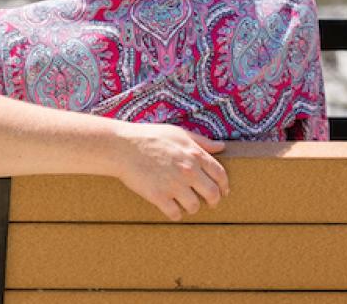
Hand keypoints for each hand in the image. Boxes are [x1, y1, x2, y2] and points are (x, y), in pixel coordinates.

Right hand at [112, 123, 228, 219]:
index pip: (220, 175)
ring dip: (192, 207)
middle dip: (213, 201)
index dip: (224, 186)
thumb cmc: (149, 136)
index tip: (222, 191)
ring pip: (194, 206)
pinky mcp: (159, 196)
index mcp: (194, 154)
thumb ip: (201, 141)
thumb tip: (222, 147)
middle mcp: (188, 171)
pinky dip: (175, 214)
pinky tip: (171, 209)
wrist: (121, 146)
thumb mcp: (178, 133)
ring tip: (186, 204)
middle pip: (212, 194)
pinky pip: (175, 213)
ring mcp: (174, 185)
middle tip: (209, 203)